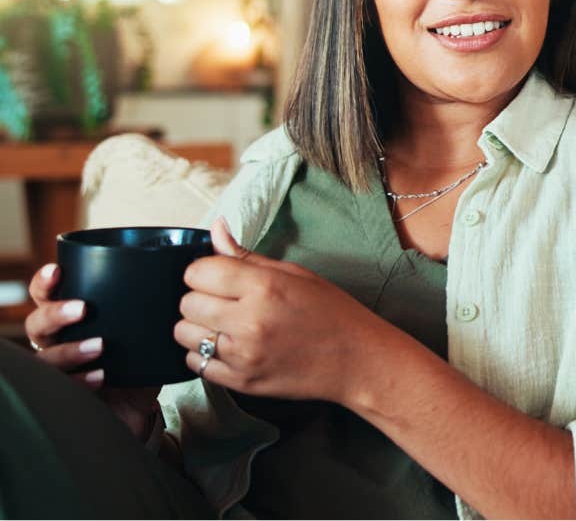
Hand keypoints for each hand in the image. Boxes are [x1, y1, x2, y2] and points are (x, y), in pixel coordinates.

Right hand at [24, 263, 159, 439]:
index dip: (45, 281)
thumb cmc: (139, 356)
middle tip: (82, 309)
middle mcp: (58, 340)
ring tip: (99, 346)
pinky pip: (62, 388)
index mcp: (72, 317)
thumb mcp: (148, 323)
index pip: (46, 293)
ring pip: (44, 358)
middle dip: (55, 313)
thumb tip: (192, 257)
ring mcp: (59, 370)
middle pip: (37, 323)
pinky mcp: (68, 395)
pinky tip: (100, 376)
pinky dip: (80, 380)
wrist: (140, 404)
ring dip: (69, 350)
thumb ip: (160, 294)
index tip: (58, 270)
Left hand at [175, 217, 385, 403]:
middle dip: (200, 297)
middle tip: (224, 299)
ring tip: (225, 323)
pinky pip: (196, 364)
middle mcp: (250, 321)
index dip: (204, 270)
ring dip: (198, 326)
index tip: (219, 275)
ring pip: (184, 335)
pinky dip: (204, 354)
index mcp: (264, 286)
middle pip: (187, 303)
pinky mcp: (241, 382)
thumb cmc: (330, 311)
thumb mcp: (293, 273)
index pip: (198, 272)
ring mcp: (243, 355)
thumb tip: (217, 228)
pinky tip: (228, 345)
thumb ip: (247, 256)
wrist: (355, 359)